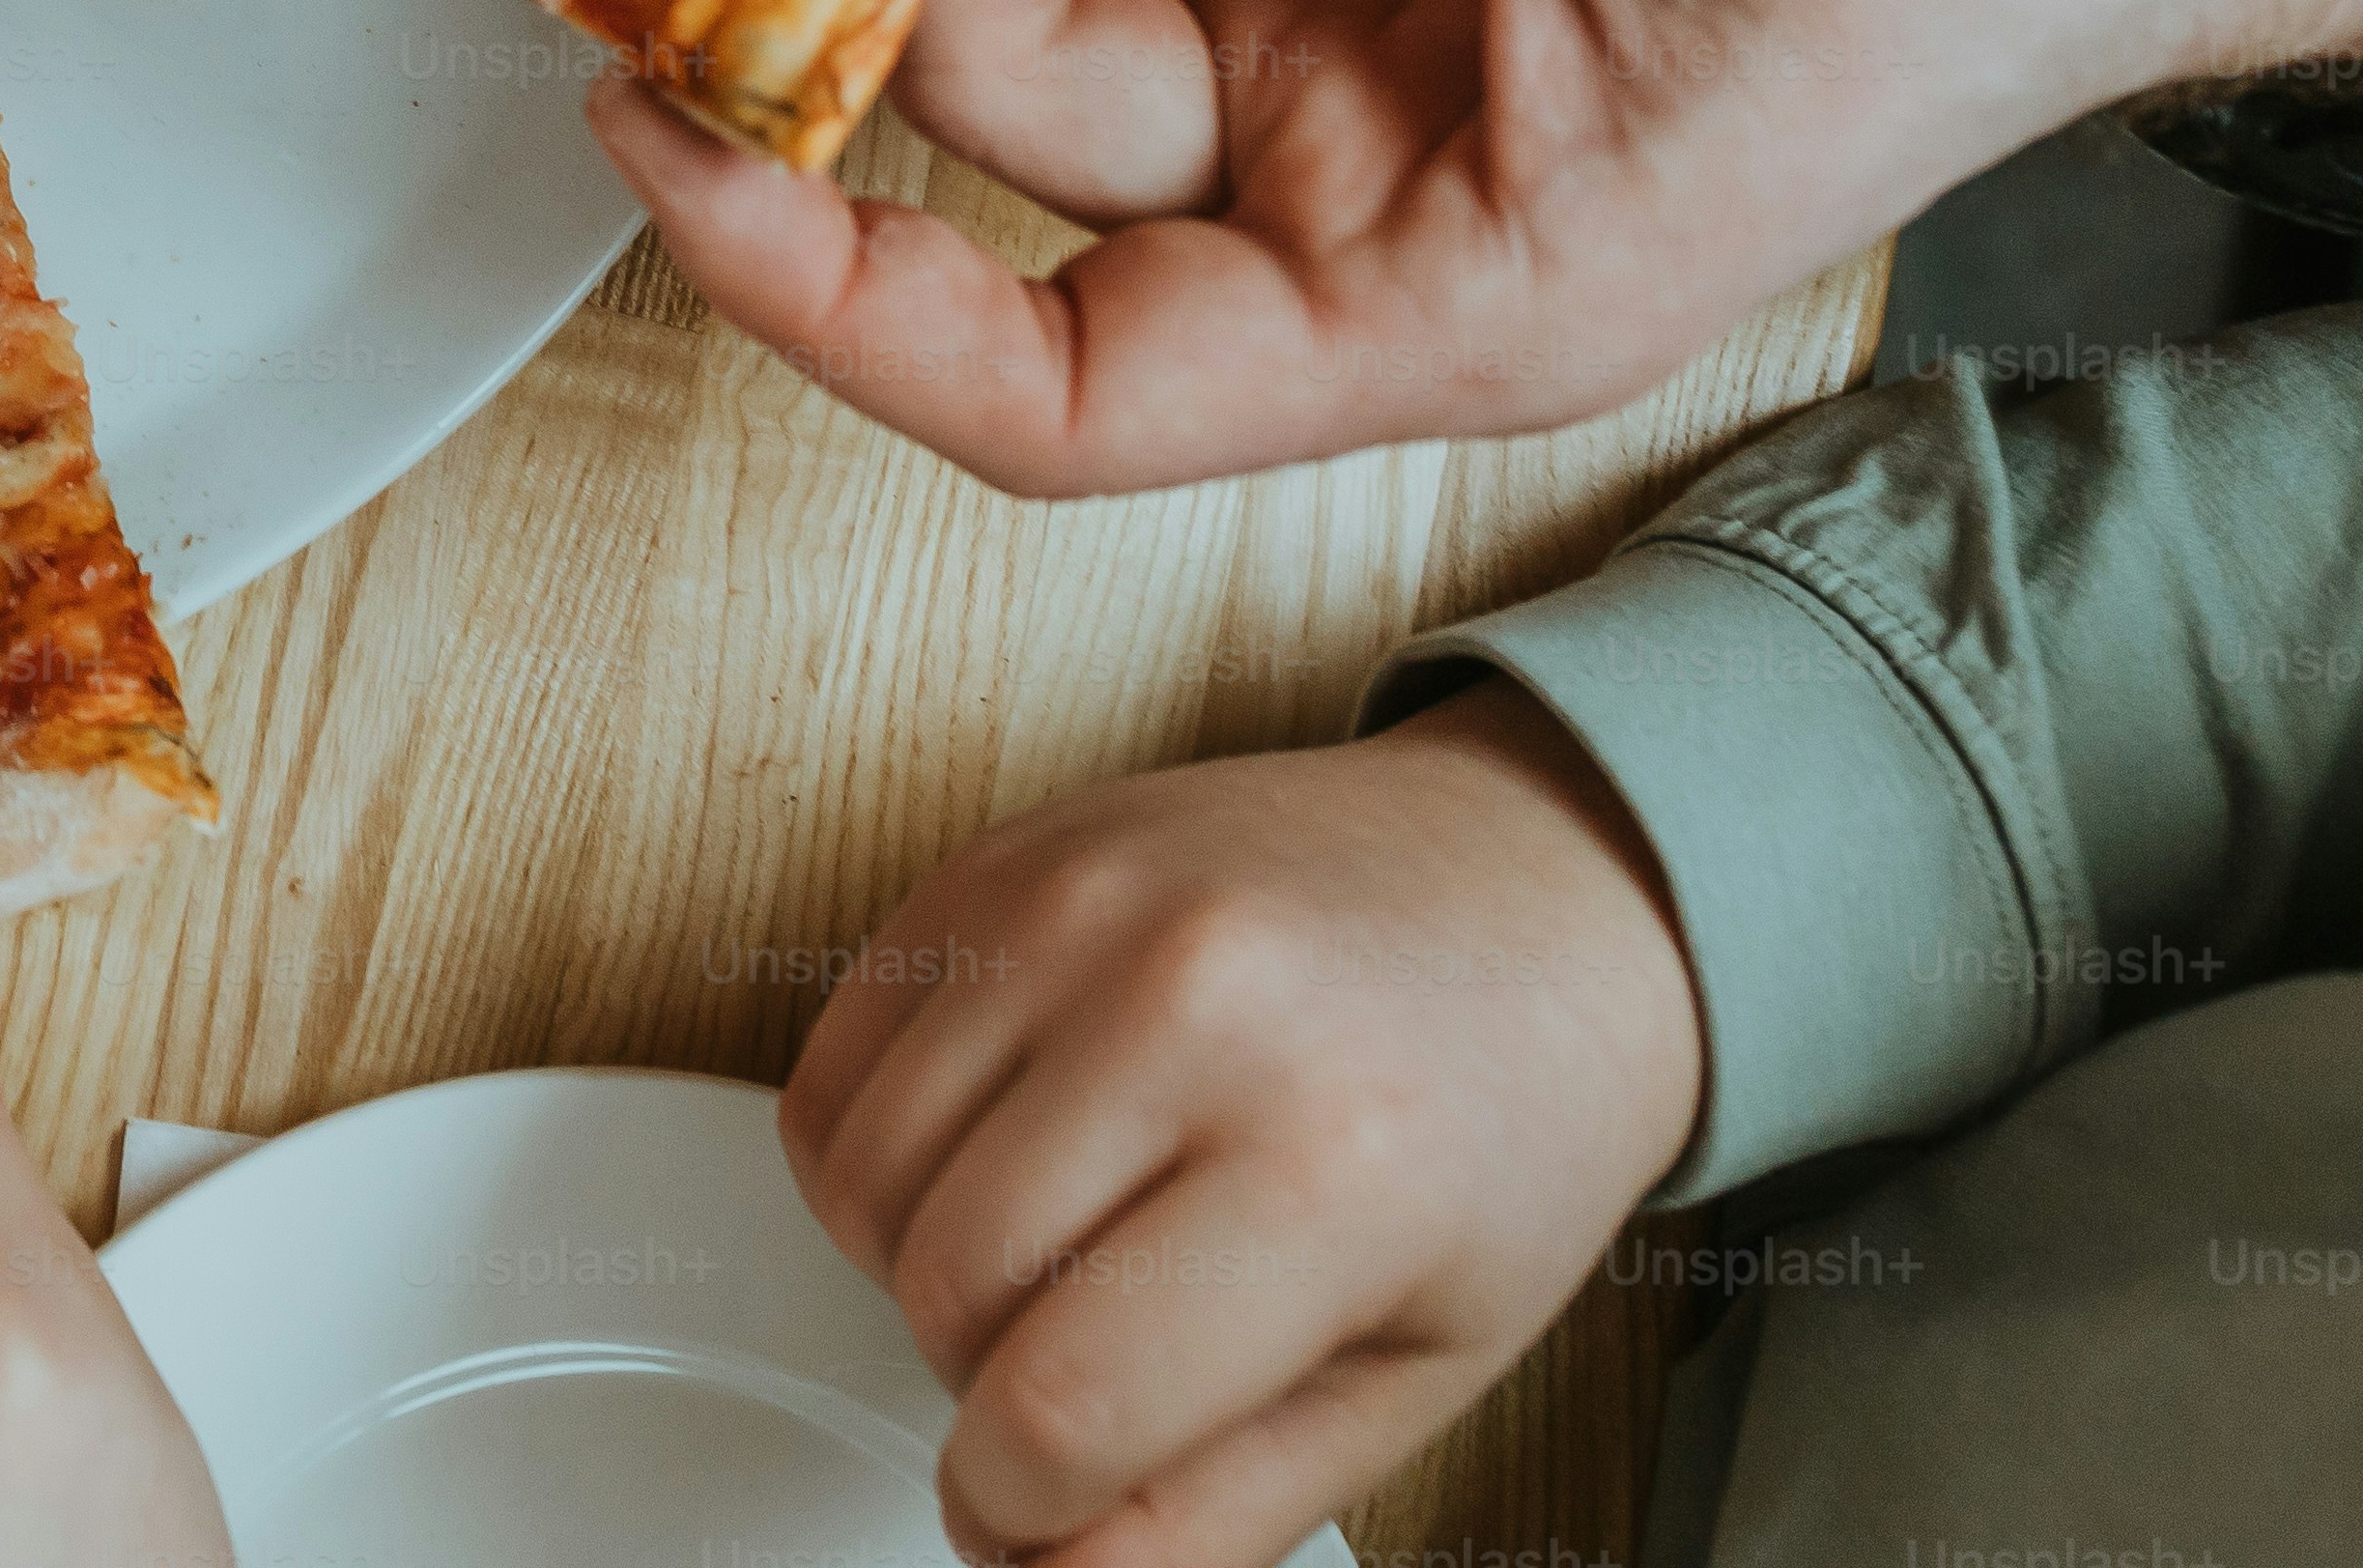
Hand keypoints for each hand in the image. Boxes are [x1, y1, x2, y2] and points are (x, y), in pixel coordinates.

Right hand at [786, 693, 1704, 1567]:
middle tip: (1090, 1363)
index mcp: (1330, 1165)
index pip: (1065, 1404)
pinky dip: (876, 1163)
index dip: (1020, 1502)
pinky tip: (996, 1163)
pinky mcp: (997, 860)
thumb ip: (1214, 1508)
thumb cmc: (1491, 1131)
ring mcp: (1078, 909)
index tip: (1040, 1504)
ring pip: (866, 1184)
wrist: (1529, 890)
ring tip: (1055, 1251)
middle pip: (948, 1292)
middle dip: (988, 1380)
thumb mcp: (1410, 1371)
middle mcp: (1192, 1007)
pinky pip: (833, 1071)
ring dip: (924, 1269)